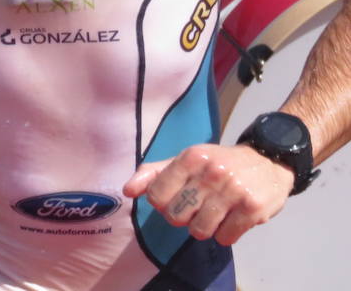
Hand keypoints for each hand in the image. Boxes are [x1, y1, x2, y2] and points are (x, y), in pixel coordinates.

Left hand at [123, 143, 294, 244]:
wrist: (269, 160)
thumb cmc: (219, 162)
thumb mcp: (186, 159)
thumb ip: (154, 173)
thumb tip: (127, 191)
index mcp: (190, 158)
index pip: (156, 195)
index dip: (161, 204)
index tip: (173, 200)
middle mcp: (211, 173)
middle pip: (176, 217)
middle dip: (182, 218)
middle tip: (195, 209)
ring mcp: (233, 191)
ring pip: (200, 231)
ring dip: (204, 229)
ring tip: (213, 215)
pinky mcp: (253, 209)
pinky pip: (225, 237)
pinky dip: (225, 234)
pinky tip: (230, 220)